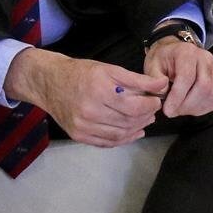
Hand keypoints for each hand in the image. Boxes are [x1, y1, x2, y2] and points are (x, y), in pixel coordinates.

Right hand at [3, 48, 165, 147]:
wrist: (49, 82)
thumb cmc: (82, 73)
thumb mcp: (110, 69)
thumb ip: (138, 79)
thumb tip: (163, 84)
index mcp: (99, 91)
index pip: (134, 107)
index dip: (150, 105)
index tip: (156, 100)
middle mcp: (90, 111)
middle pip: (128, 122)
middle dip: (145, 117)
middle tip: (152, 111)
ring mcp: (83, 126)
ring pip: (119, 135)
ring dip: (137, 129)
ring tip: (144, 121)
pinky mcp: (78, 135)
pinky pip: (106, 143)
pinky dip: (123, 139)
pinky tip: (132, 132)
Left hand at [143, 35, 212, 118]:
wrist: (173, 52)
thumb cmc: (163, 59)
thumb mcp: (152, 66)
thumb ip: (155, 79)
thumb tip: (164, 92)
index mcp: (187, 52)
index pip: (187, 77)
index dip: (178, 97)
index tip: (168, 110)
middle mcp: (205, 58)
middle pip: (204, 87)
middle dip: (187, 105)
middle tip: (172, 112)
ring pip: (212, 94)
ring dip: (194, 108)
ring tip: (179, 110)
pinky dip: (202, 108)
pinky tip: (188, 108)